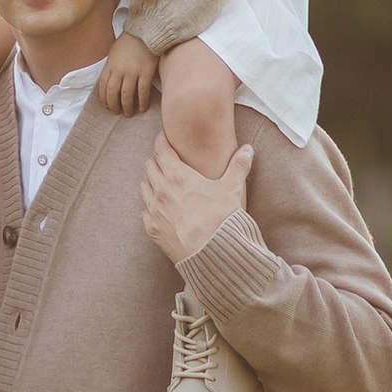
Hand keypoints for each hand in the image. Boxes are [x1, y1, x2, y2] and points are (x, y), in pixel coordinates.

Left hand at [95, 30, 160, 115]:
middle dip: (114, 105)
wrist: (145, 30)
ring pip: (127, 95)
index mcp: (110, 65)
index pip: (103, 87)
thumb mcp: (114, 52)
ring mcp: (133, 72)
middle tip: (116, 112)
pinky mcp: (146, 72)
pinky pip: (143, 91)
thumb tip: (110, 82)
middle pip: (113, 93)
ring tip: (128, 113)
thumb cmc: (130, 41)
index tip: (107, 105)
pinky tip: (142, 108)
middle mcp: (119, 70)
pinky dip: (142, 101)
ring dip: (127, 107)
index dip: (104, 99)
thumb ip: (112, 67)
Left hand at [141, 133, 253, 268]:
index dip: (162, 141)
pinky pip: (145, 211)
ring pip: (144, 187)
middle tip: (164, 159)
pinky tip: (159, 207)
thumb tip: (247, 149)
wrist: (212, 253)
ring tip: (160, 181)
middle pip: (150, 167)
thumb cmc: (222, 219)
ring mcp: (154, 211)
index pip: (161, 150)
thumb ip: (238, 166)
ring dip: (151, 182)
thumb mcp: (233, 189)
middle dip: (156, 160)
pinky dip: (150, 206)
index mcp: (177, 176)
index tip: (164, 137)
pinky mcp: (152, 229)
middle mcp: (161, 191)